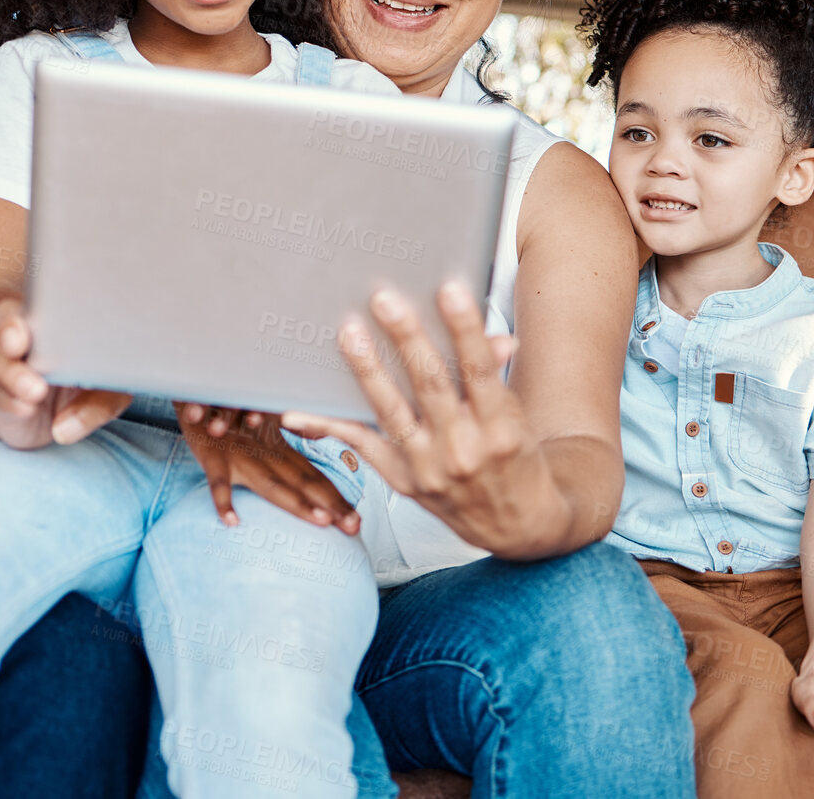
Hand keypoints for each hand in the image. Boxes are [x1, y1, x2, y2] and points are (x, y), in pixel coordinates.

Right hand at [0, 297, 128, 447]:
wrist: (60, 423)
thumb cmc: (90, 392)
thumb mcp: (109, 396)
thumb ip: (97, 406)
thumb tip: (65, 428)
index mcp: (59, 321)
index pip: (43, 296)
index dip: (42, 297)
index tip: (44, 310)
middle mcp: (30, 337)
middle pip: (7, 316)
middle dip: (10, 325)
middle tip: (17, 343)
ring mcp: (10, 366)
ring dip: (14, 373)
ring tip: (35, 390)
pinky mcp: (0, 397)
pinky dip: (12, 402)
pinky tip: (26, 408)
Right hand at [177, 406, 359, 533]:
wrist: (193, 387)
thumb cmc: (224, 407)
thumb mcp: (255, 420)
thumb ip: (282, 434)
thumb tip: (316, 431)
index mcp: (274, 448)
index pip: (311, 476)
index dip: (335, 498)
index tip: (357, 521)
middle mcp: (262, 454)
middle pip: (301, 483)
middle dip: (328, 505)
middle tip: (354, 527)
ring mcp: (238, 456)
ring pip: (271, 482)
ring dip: (295, 501)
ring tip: (320, 520)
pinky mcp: (211, 457)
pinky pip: (217, 481)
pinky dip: (223, 501)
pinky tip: (232, 521)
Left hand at [280, 281, 543, 550]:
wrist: (516, 524)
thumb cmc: (514, 459)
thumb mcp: (517, 419)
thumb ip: (494, 377)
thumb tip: (498, 338)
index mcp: (500, 427)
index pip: (480, 370)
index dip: (465, 329)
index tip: (449, 290)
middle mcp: (463, 449)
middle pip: (431, 384)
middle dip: (407, 339)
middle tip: (384, 299)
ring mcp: (428, 468)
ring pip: (391, 412)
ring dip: (367, 370)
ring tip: (349, 334)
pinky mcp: (402, 481)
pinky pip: (361, 445)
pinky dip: (327, 428)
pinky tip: (296, 413)